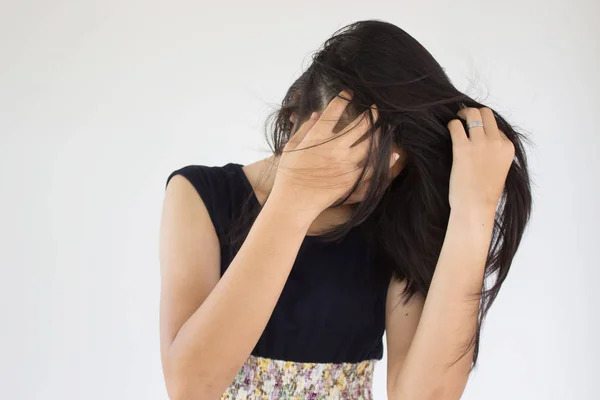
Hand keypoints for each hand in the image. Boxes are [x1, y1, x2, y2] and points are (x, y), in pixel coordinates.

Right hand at [271, 90, 398, 216]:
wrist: (294, 202)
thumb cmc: (289, 174)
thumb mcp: (292, 146)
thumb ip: (305, 128)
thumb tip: (316, 115)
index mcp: (318, 137)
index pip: (334, 111)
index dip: (343, 99)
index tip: (348, 94)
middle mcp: (335, 148)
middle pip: (360, 125)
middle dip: (369, 114)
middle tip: (374, 109)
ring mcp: (346, 164)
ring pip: (370, 143)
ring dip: (377, 133)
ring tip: (380, 127)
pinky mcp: (352, 179)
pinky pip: (373, 167)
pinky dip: (385, 159)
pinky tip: (392, 152)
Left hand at [448, 107, 514, 213]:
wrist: (476, 206)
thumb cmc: (485, 193)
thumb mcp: (500, 169)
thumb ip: (496, 154)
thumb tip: (485, 143)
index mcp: (508, 148)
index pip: (496, 127)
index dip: (484, 128)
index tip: (475, 132)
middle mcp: (496, 142)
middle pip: (486, 113)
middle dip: (474, 112)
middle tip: (463, 117)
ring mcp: (480, 144)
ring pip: (472, 114)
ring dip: (462, 115)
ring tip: (456, 121)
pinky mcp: (462, 148)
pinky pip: (455, 126)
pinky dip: (451, 125)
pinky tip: (449, 130)